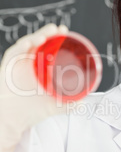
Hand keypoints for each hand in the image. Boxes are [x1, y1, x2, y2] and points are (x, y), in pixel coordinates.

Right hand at [0, 23, 68, 151]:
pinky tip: (28, 44)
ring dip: (35, 38)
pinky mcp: (6, 68)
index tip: (65, 32)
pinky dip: (21, 48)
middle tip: (59, 30)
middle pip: (37, 42)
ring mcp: (16, 64)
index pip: (46, 47)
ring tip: (45, 35)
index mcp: (38, 67)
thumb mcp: (52, 105)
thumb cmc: (29, 110)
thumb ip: (67, 104)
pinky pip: (13, 54)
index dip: (55, 38)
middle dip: (48, 33)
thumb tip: (82, 103)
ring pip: (25, 45)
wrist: (11, 121)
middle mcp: (27, 62)